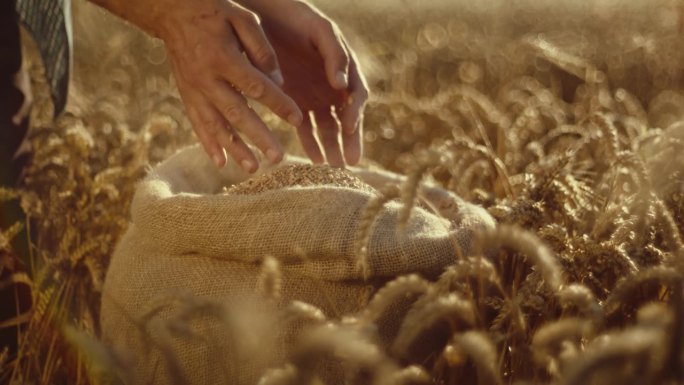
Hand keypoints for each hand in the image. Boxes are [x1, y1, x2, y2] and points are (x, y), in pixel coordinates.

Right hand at [160, 0, 312, 171]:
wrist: (171, 11)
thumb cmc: (215, 11)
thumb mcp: (242, 18)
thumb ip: (262, 48)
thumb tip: (279, 79)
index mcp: (225, 57)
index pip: (257, 86)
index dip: (279, 104)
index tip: (298, 119)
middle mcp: (208, 78)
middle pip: (237, 113)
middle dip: (258, 137)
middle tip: (278, 158)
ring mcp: (195, 89)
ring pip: (217, 124)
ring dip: (235, 148)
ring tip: (253, 169)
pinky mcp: (186, 94)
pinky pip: (198, 123)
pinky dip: (209, 144)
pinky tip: (221, 163)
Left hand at [245, 0, 368, 165]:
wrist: (269, 16)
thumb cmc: (300, 19)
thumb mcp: (321, 31)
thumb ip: (334, 55)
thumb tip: (341, 85)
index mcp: (346, 69)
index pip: (356, 97)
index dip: (354, 112)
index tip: (349, 127)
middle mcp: (334, 87)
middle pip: (346, 119)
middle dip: (348, 141)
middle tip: (349, 162)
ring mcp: (316, 97)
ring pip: (327, 128)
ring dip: (331, 147)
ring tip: (332, 167)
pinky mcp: (296, 103)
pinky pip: (306, 127)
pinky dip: (310, 143)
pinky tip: (314, 159)